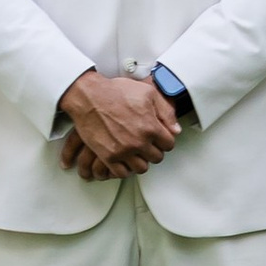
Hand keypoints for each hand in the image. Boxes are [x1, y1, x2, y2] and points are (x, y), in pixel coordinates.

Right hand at [55, 69, 181, 179]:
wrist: (89, 97)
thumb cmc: (117, 91)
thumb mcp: (148, 93)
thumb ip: (166, 112)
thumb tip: (176, 130)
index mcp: (151, 127)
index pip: (169, 145)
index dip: (165, 140)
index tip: (159, 137)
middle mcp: (139, 142)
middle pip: (156, 158)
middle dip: (154, 150)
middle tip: (148, 144)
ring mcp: (123, 151)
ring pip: (141, 168)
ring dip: (141, 160)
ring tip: (136, 152)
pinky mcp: (108, 156)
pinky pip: (122, 173)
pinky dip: (125, 169)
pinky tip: (124, 160)